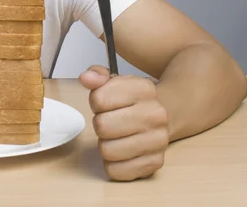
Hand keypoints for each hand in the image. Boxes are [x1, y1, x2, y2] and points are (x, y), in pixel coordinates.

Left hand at [79, 65, 168, 180]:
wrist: (160, 118)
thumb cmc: (129, 101)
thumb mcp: (114, 82)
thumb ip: (97, 75)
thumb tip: (86, 78)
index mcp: (144, 88)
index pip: (99, 99)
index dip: (96, 102)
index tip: (106, 103)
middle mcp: (156, 114)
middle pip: (102, 126)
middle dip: (100, 124)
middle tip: (110, 121)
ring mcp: (159, 140)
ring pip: (107, 150)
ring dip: (105, 144)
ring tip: (116, 136)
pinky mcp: (155, 163)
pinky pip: (116, 171)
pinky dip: (113, 164)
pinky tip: (122, 152)